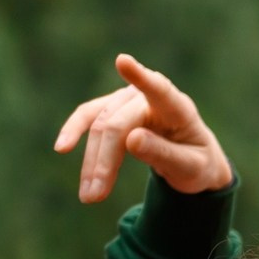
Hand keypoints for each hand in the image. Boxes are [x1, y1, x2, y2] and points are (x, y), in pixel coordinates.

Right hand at [52, 53, 233, 203]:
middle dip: (104, 161)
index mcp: (179, 110)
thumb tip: (132, 140)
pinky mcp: (114, 108)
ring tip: (88, 195)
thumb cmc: (196, 163)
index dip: (141, 77)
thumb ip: (164, 154)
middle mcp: (150, 98)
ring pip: (101, 124)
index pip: (160, 90)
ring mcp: (129, 100)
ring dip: (91, 160)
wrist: (194, 158)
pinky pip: (89, 117)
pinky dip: (75, 131)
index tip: (123, 62)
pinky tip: (62, 147)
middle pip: (118, 124)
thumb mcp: (191, 168)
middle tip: (93, 197)